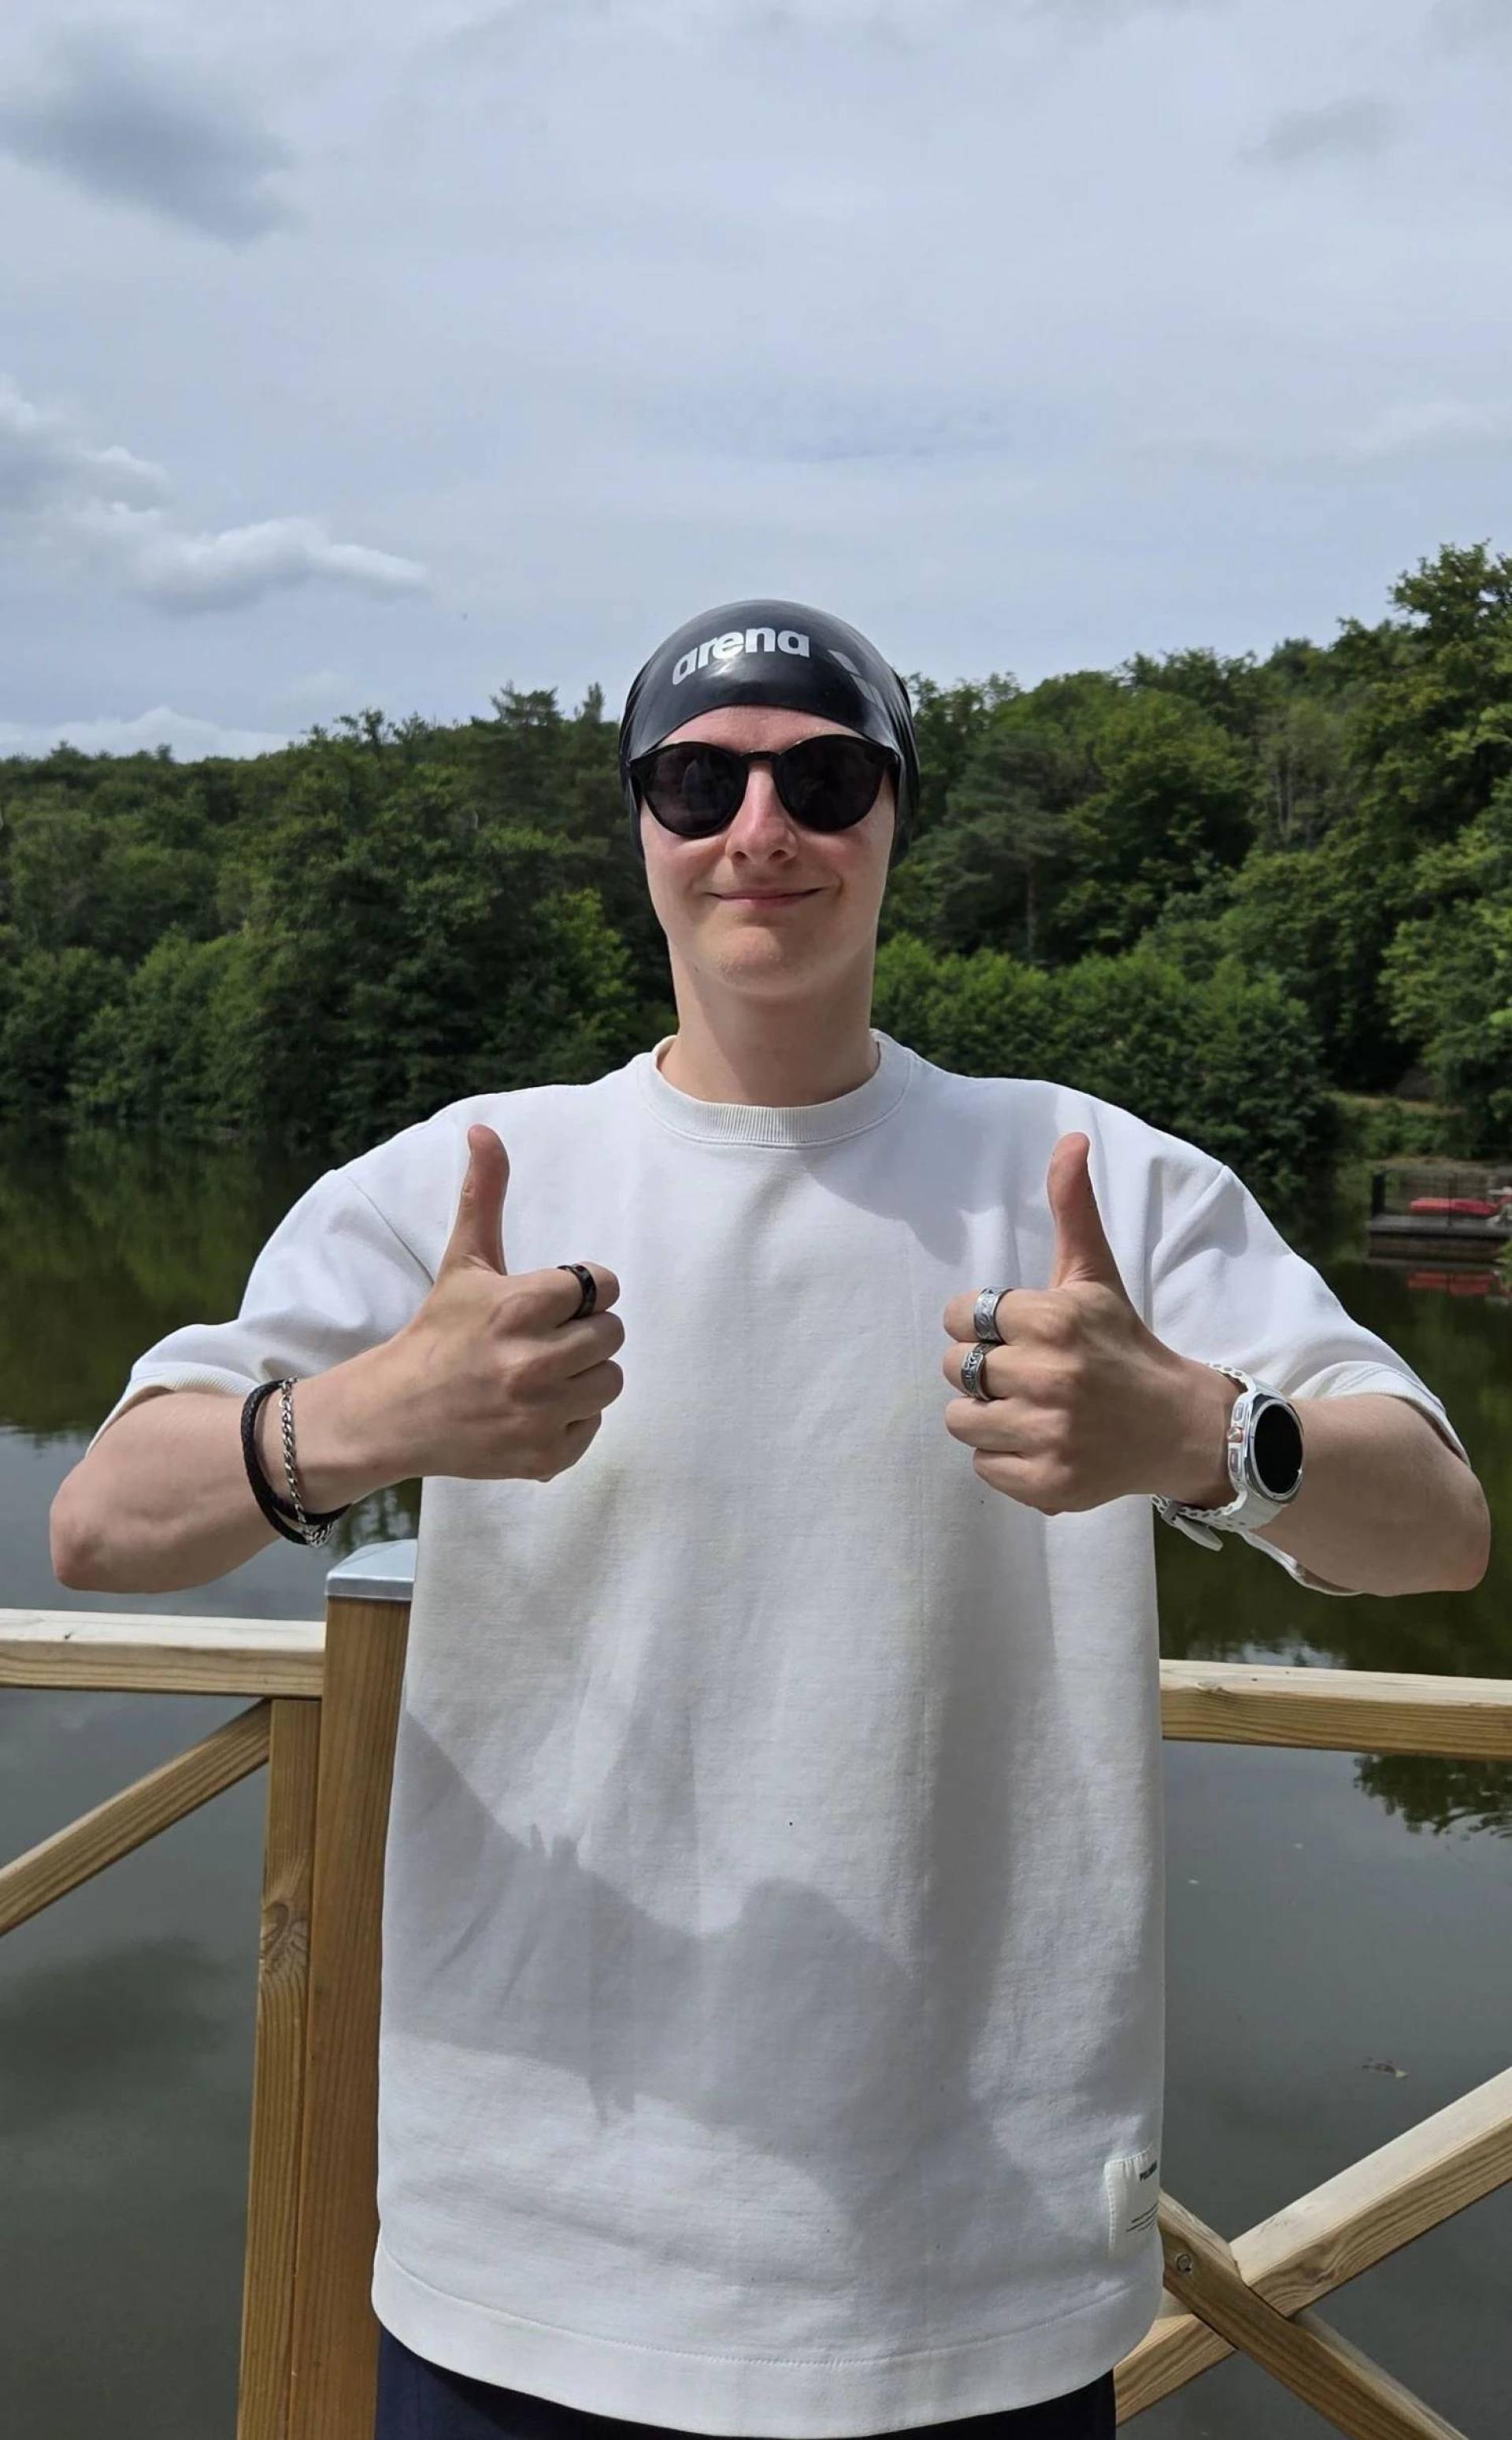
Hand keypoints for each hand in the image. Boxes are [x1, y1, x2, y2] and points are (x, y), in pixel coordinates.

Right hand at [369, 1125, 624, 1482]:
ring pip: (611, 1380)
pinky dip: (571, 1419)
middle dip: (583, 1332)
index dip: (580, 1292)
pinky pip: (594, 1425)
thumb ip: (483, 1195)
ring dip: (584, 1375)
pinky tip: (533, 1410)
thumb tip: (484, 1129)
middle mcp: (532, 1363)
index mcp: (518, 1307)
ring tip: (542, 1374)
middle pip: (612, 1334)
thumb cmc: (439, 1332)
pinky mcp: (545, 1456)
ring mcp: (539, 1414)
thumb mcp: (463, 1262)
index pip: (601, 1286)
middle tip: (542, 1340)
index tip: (549, 1303)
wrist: (396, 1414)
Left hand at [940, 1132, 1232, 1513]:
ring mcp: (1049, 1434)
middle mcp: (1051, 1377)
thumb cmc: (1123, 1343)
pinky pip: (982, 1465)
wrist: (1181, 1427)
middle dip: (985, 1368)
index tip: (1021, 1333)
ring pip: (959, 1419)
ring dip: (987, 1415)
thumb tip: (1070, 1136)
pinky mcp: (1048, 1483)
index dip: (984, 1324)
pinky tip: (1044, 1441)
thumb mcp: (1096, 1274)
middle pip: (956, 1367)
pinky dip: (1005, 1458)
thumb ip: (1072, 1207)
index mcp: (1055, 1319)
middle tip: (1029, 1372)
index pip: (961, 1317)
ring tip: (1031, 1408)